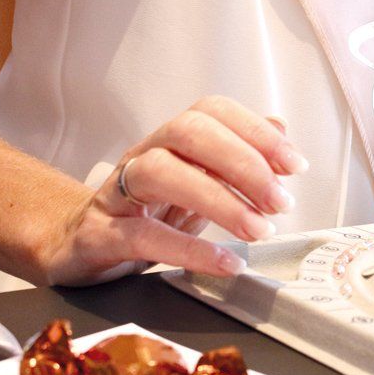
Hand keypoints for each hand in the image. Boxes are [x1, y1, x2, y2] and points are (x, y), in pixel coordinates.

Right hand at [40, 96, 306, 285]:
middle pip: (189, 132)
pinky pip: (144, 236)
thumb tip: (280, 127)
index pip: (212, 112)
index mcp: (170, 142)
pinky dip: (191, 250)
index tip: (295, 165)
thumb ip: (237, 156)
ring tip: (258, 230)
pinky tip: (226, 262)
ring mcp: (117, 193)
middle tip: (280, 202)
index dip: (257, 132)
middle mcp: (143, 156)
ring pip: (160, 173)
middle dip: (243, 163)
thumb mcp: (197, 181)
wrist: (78, 247)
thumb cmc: (145, 213)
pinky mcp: (101, 235)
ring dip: (219, 201)